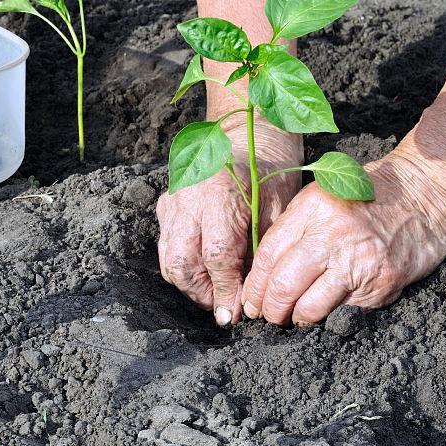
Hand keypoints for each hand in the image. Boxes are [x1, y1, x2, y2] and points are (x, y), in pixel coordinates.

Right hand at [157, 123, 301, 325]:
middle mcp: (188, 200)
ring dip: (190, 283)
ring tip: (215, 293)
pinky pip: (167, 245)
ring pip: (169, 259)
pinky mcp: (166, 204)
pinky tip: (204, 271)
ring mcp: (173, 202)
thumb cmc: (273, 168)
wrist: (248, 131)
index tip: (236, 313)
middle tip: (224, 308)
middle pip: (183, 263)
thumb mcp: (278, 207)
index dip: (226, 290)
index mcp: (219, 196)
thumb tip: (252, 291)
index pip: (217, 257)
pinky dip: (182, 265)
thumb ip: (261, 248)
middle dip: (203, 293)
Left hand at [241, 151, 445, 324]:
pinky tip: (327, 312)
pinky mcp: (382, 284)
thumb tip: (260, 273)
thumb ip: (291, 228)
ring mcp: (360, 262)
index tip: (250, 301)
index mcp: (313, 209)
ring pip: (311, 308)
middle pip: (284, 286)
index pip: (268, 257)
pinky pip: (344, 312)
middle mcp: (334, 235)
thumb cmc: (366, 198)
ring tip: (295, 318)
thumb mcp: (321, 197)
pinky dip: (331, 317)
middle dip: (270, 309)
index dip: (254, 286)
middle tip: (268, 316)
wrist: (425, 198)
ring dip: (297, 320)